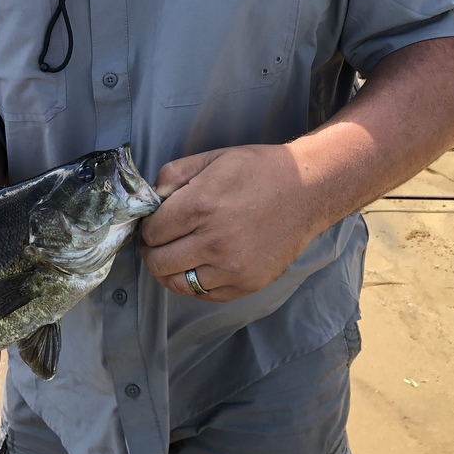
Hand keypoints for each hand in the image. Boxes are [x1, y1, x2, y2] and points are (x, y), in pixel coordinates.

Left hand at [140, 145, 320, 301]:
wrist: (306, 191)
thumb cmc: (256, 170)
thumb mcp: (211, 158)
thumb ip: (172, 176)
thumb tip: (149, 201)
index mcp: (201, 205)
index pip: (152, 231)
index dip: (147, 227)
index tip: (154, 223)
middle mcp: (215, 241)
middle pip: (158, 262)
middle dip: (152, 251)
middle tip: (158, 242)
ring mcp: (233, 268)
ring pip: (177, 284)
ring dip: (169, 271)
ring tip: (174, 256)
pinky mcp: (248, 284)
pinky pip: (205, 294)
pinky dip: (194, 283)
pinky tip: (198, 265)